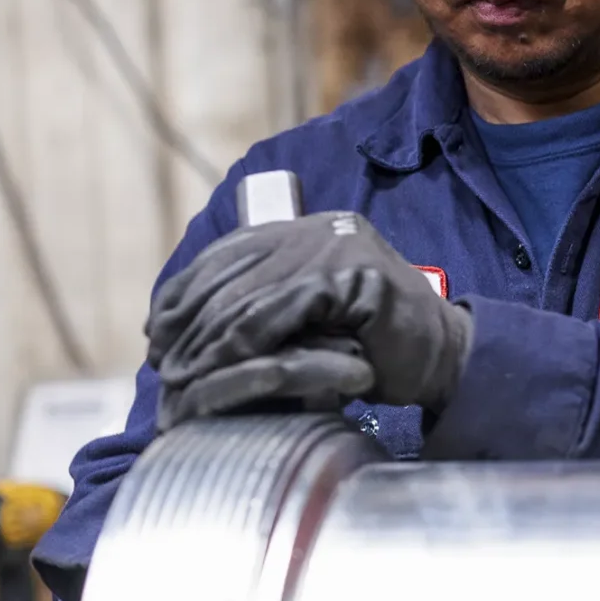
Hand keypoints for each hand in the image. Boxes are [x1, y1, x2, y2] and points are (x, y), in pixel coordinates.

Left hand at [147, 213, 472, 429]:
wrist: (443, 358)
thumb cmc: (373, 349)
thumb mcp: (308, 320)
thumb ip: (266, 306)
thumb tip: (189, 321)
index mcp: (306, 229)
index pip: (227, 253)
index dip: (185, 291)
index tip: (156, 332)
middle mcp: (320, 227)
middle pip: (232, 270)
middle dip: (189, 319)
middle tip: (161, 360)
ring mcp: (339, 246)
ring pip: (251, 291)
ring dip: (209, 337)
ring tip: (183, 372)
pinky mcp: (354, 275)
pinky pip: (283, 308)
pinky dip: (246, 339)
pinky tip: (222, 365)